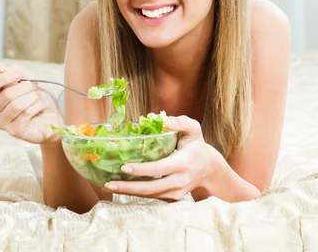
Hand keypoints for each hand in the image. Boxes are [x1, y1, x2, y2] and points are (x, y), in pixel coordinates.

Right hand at [0, 65, 63, 145]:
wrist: (52, 117)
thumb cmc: (40, 99)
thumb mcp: (32, 80)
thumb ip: (18, 72)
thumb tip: (0, 69)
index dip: (6, 77)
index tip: (20, 75)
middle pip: (6, 94)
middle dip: (26, 88)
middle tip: (35, 88)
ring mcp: (3, 122)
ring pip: (16, 105)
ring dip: (33, 98)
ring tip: (39, 98)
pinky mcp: (14, 131)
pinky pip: (26, 114)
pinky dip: (37, 107)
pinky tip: (41, 107)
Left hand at [103, 115, 222, 201]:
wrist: (208, 169)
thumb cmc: (196, 146)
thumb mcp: (194, 130)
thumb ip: (182, 122)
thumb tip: (165, 121)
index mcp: (184, 163)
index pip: (160, 169)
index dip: (142, 170)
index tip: (125, 167)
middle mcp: (180, 181)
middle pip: (152, 188)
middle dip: (129, 187)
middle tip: (109, 183)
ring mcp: (176, 192)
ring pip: (150, 195)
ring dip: (128, 192)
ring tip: (109, 186)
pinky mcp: (171, 198)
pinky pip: (151, 197)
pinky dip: (135, 193)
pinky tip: (121, 187)